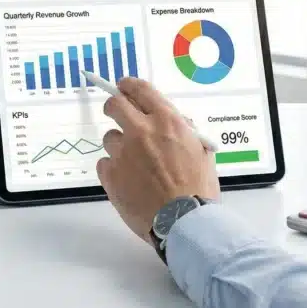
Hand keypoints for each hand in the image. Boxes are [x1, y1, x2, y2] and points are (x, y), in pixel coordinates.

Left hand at [96, 77, 219, 243]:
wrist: (184, 221)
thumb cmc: (198, 190)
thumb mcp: (202, 151)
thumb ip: (185, 132)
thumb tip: (175, 122)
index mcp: (167, 121)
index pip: (140, 89)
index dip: (129, 86)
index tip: (124, 87)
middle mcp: (142, 131)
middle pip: (114, 104)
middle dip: (114, 106)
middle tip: (117, 114)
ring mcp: (123, 153)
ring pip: (110, 138)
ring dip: (119, 146)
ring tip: (135, 165)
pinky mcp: (111, 175)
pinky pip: (104, 163)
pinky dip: (114, 169)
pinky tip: (129, 181)